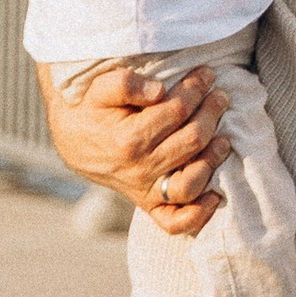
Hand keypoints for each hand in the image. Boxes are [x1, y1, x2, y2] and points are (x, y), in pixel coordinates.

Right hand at [37, 57, 229, 231]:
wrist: (71, 140)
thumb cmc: (91, 109)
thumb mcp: (100, 87)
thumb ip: (126, 84)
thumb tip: (159, 90)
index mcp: (127, 139)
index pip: (176, 111)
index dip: (196, 89)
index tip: (206, 74)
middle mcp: (138, 169)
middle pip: (191, 142)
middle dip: (211, 113)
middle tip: (220, 96)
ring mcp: (143, 190)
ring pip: (190, 184)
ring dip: (213, 159)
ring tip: (223, 137)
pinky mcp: (147, 204)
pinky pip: (174, 222)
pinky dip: (198, 215)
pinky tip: (215, 195)